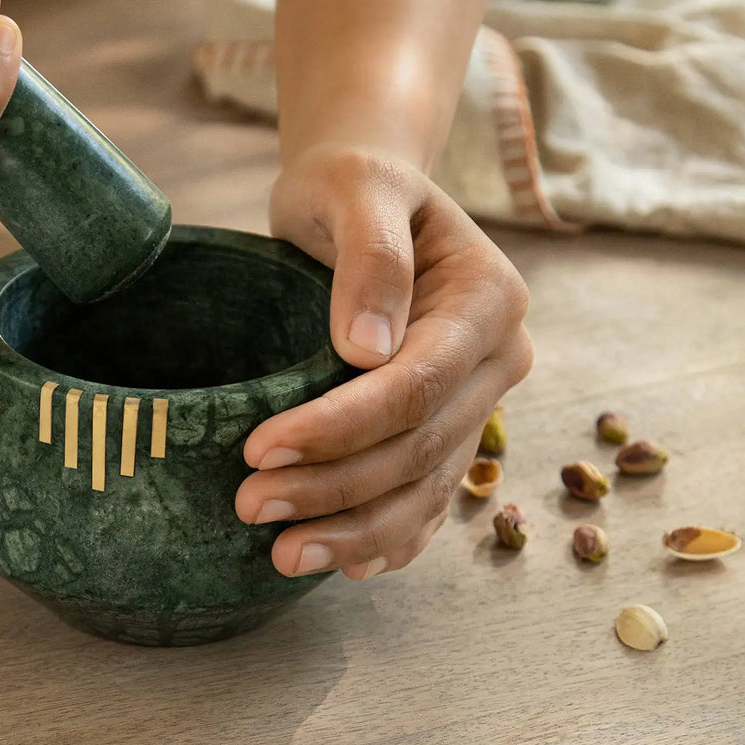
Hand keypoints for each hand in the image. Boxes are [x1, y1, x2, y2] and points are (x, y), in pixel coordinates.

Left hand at [236, 144, 532, 579]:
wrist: (362, 190)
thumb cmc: (351, 182)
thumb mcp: (354, 189)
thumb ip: (370, 257)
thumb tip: (367, 349)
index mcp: (488, 299)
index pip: (416, 384)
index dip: (341, 426)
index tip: (260, 449)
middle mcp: (497, 357)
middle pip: (419, 445)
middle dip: (334, 485)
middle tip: (247, 504)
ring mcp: (477, 397)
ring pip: (425, 485)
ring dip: (356, 529)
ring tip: (282, 554)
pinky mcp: (448, 422)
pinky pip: (428, 494)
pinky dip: (389, 534)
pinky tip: (344, 563)